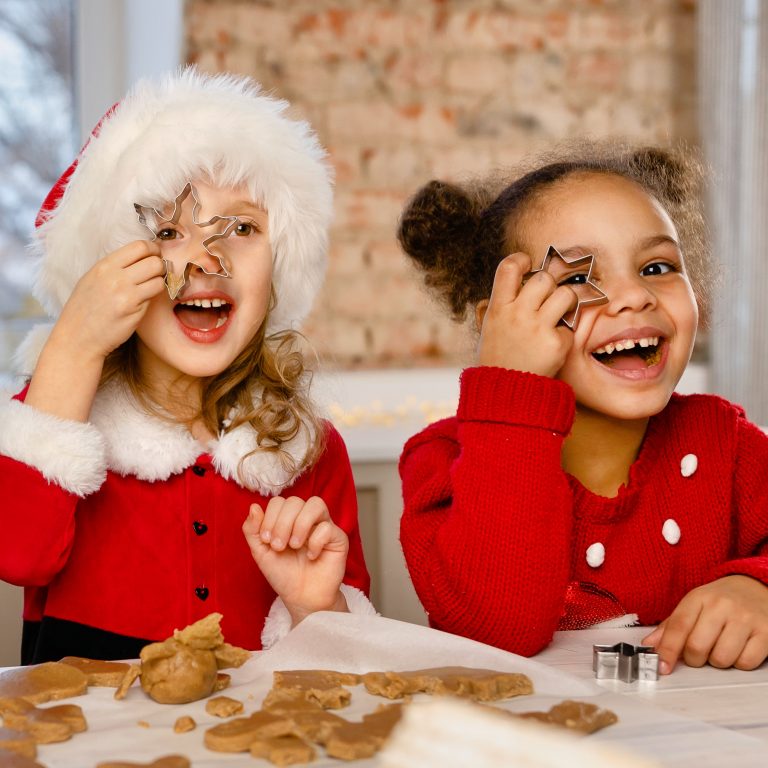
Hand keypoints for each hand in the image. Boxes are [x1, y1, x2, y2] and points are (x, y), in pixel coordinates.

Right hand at [51, 240, 165, 362]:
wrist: (78, 338)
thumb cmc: (85, 311)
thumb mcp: (93, 280)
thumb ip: (115, 267)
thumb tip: (141, 257)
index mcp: (104, 265)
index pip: (139, 246)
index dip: (153, 250)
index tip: (155, 256)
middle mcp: (114, 276)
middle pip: (154, 260)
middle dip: (160, 266)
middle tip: (157, 273)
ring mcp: (125, 292)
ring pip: (159, 277)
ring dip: (160, 281)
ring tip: (151, 287)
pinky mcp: (133, 309)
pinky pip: (155, 294)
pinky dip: (155, 295)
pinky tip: (146, 300)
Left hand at [243, 496, 348, 625]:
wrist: (302, 598)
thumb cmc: (283, 574)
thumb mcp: (261, 552)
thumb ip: (252, 530)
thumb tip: (253, 507)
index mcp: (288, 519)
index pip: (279, 501)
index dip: (270, 517)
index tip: (266, 540)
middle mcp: (306, 518)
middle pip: (295, 501)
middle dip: (282, 523)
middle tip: (278, 546)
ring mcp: (324, 525)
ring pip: (315, 504)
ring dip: (300, 525)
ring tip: (294, 546)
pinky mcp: (338, 538)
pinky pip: (327, 527)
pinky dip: (315, 542)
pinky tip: (311, 556)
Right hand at [477, 253, 576, 376]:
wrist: (506, 394)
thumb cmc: (497, 358)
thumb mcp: (488, 328)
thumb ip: (498, 304)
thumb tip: (511, 279)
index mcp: (498, 308)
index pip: (509, 267)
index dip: (521, 260)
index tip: (528, 265)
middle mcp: (517, 314)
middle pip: (544, 278)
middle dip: (550, 287)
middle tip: (547, 300)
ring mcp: (538, 328)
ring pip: (566, 295)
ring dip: (565, 304)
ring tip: (557, 317)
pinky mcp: (556, 343)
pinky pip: (570, 326)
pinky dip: (565, 335)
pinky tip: (553, 346)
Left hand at [642, 576, 767, 673]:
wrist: (756, 587)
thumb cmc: (721, 599)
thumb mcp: (694, 604)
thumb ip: (671, 625)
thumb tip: (650, 645)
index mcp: (699, 597)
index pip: (678, 626)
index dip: (667, 650)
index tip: (662, 666)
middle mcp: (721, 606)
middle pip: (697, 647)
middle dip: (694, 658)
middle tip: (698, 654)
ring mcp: (745, 619)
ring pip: (721, 659)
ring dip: (717, 662)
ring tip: (720, 647)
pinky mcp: (766, 633)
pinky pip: (745, 663)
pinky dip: (739, 663)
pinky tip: (738, 649)